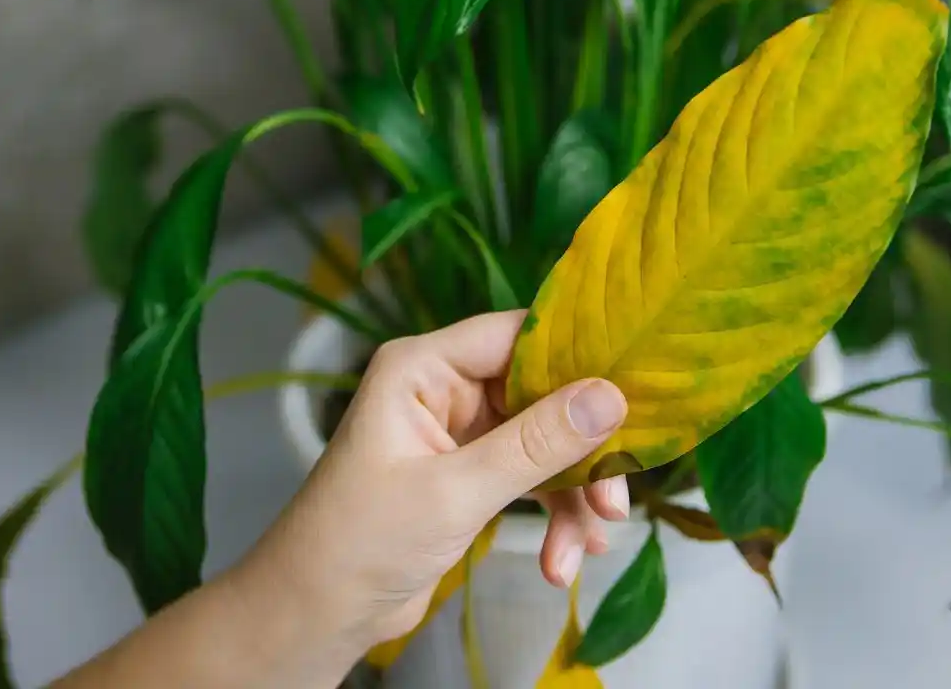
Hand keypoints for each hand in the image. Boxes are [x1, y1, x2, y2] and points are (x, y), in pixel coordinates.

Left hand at [238, 309, 629, 661]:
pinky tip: (561, 562)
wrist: (317, 614)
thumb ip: (536, 445)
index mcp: (424, 366)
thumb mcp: (455, 492)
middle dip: (582, 449)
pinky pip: (532, 479)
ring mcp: (460, 433)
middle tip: (615, 495)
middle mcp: (444, 388)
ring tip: (589, 545)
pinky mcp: (471, 476)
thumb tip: (610, 399)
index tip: (633, 389)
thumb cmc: (361, 542)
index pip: (516, 335)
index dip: (577, 358)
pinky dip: (553, 517)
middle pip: (541, 394)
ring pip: (545, 443)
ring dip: (571, 496)